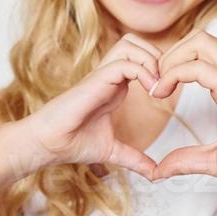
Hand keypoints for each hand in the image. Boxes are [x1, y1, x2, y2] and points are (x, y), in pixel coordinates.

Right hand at [24, 33, 162, 180]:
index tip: (168, 93)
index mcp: (115, 86)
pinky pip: (125, 63)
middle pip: (136, 42)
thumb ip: (135, 159)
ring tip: (159, 86)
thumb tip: (154, 173)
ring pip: (130, 43)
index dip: (159, 68)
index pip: (140, 58)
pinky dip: (144, 72)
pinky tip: (151, 92)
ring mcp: (102, 75)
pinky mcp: (95, 80)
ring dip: (151, 59)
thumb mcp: (113, 151)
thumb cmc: (72, 143)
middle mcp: (109, 76)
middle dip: (158, 56)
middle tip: (166, 83)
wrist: (48, 145)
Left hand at [148, 30, 216, 203]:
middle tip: (155, 86)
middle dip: (170, 55)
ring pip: (199, 43)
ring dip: (170, 61)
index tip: (160, 91)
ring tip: (157, 89)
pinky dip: (173, 74)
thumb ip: (189, 159)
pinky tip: (163, 94)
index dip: (177, 64)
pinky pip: (199, 67)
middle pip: (200, 38)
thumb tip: (160, 169)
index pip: (205, 51)